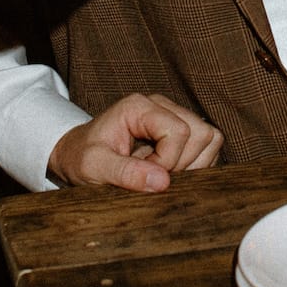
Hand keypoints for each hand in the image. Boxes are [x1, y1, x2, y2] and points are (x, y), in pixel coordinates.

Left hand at [49, 93, 223, 190]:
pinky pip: (207, 149)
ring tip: (160, 174)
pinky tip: (167, 173)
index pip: (178, 131)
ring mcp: (173, 116)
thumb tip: (162, 181)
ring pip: (210, 139)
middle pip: (201, 132)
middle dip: (183, 164)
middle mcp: (161, 106)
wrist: (76, 154)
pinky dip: (194, 166)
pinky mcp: (181, 132)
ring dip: (192, 165)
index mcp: (139, 107)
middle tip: (154, 176)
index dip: (167, 161)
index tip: (144, 176)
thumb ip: (124, 172)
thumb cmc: (81, 158)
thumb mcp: (93, 167)